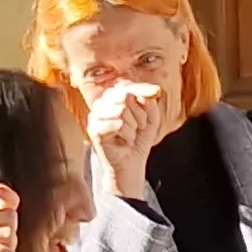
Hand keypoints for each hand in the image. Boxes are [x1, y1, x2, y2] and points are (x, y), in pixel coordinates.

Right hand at [85, 81, 163, 198]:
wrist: (131, 165)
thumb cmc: (139, 141)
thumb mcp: (151, 118)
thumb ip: (150, 102)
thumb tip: (147, 92)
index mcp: (113, 99)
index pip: (127, 86)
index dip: (143, 88)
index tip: (157, 91)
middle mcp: (102, 104)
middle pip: (125, 96)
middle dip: (140, 114)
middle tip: (138, 128)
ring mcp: (96, 116)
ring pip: (122, 110)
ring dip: (133, 126)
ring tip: (129, 136)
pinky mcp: (94, 130)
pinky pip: (118, 124)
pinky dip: (127, 135)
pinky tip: (123, 142)